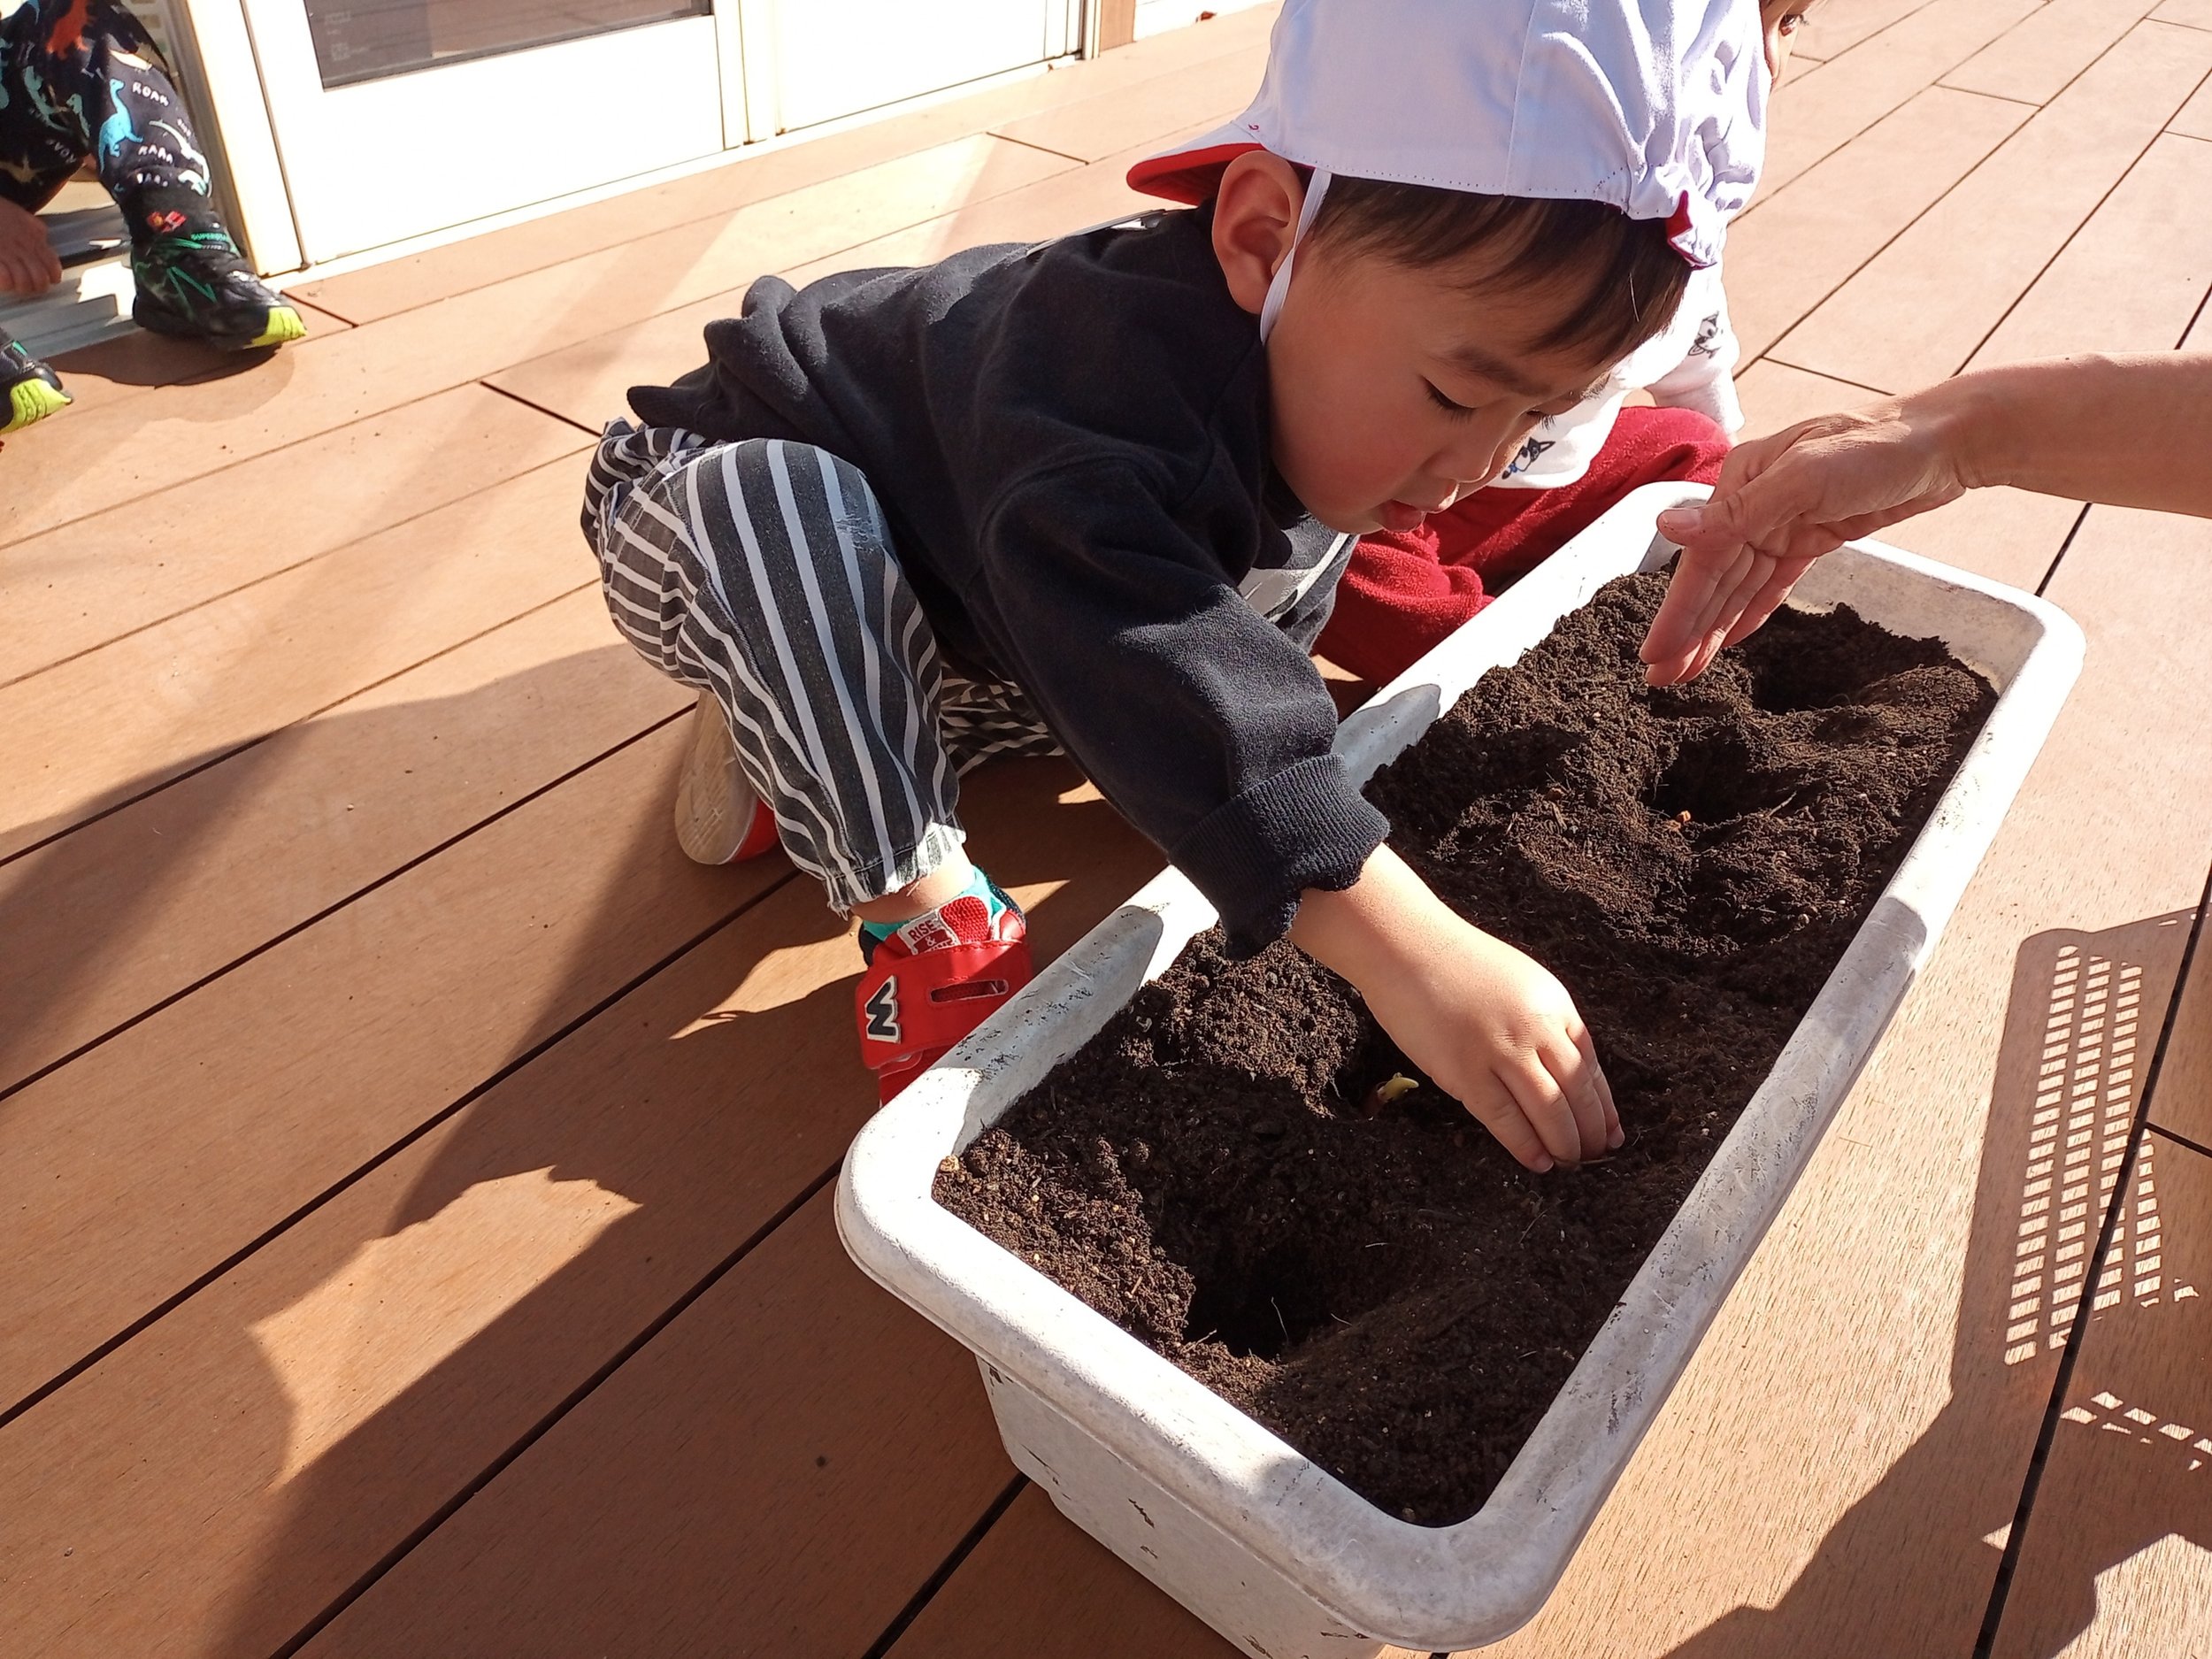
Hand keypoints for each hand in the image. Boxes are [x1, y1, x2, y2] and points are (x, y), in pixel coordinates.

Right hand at [0, 199, 62, 296]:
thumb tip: (45, 241)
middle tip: (30, 286)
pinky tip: (4, 281)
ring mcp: (5, 253)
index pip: (52, 266)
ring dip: (21, 287)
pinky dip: (6, 283)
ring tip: (16, 284)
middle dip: (37, 287)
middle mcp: (22, 247)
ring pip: (24, 282)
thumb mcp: (22, 216)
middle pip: (39, 278)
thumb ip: (36, 230)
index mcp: (33, 239)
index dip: (52, 277)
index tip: (49, 280)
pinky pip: (4, 279)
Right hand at [1292, 847, 1619, 1170]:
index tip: (1612, 1132)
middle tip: (1594, 1156)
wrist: (1406, 947)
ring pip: (1549, 1110)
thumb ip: (1544, 1021)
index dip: (1605, 1105)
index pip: (1591, 1065)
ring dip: (1564, 1144)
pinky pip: (1505, 1118)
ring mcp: (1501, 1051)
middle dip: (1591, 1131)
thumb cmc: (1456, 964)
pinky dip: (1525, 1144)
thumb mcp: (1520, 982)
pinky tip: (1538, 1161)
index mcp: (1554, 1004)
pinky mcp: (1465, 1071)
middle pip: (1577, 1092)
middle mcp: (1536, 1028)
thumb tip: (1562, 1072)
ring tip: (1569, 1162)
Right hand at [1640, 397, 1969, 684]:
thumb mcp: (1803, 478)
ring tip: (1687, 669)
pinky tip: (1729, 639)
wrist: (1946, 443)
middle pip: (1714, 578)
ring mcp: (1783, 522)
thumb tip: (1667, 529)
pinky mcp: (1812, 537)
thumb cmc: (1878, 446)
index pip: (1702, 558)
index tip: (1655, 652)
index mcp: (1742, 481)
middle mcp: (1754, 502)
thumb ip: (1735, 512)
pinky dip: (1749, 611)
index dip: (1678, 610)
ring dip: (1713, 627)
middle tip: (1661, 676)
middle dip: (1688, 628)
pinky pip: (1771, 583)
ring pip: (1739, 586)